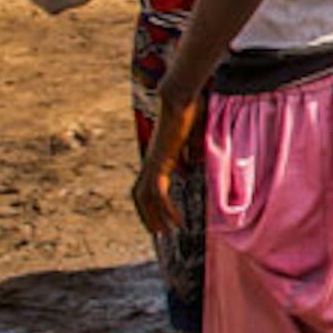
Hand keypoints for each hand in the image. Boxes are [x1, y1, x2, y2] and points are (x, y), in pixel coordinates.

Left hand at [134, 87, 201, 238]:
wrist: (179, 99)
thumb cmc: (188, 111)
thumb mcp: (192, 137)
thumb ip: (190, 152)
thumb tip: (193, 162)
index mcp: (157, 157)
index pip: (146, 186)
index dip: (150, 203)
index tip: (160, 216)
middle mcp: (150, 162)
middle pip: (139, 196)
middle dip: (147, 216)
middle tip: (158, 233)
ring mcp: (153, 163)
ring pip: (146, 199)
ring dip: (155, 218)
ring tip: (166, 233)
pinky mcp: (159, 164)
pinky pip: (159, 194)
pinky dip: (166, 210)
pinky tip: (177, 221)